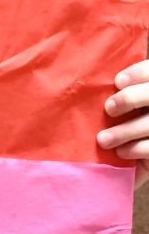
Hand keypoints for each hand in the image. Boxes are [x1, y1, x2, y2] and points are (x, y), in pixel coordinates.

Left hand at [98, 58, 148, 180]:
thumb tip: (94, 79)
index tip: (117, 82)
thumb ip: (119, 92)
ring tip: (103, 140)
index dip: (137, 73)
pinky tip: (120, 152)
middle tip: (108, 108)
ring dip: (124, 131)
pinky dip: (135, 149)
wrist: (135, 159)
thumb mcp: (123, 104)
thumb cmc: (122, 125)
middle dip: (130, 98)